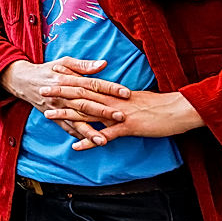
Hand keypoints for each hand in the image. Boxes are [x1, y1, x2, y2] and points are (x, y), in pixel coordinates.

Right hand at [0, 58, 129, 145]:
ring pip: (76, 120)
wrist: (22, 81)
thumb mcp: (63, 62)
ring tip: (104, 140)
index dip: (109, 88)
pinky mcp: (52, 116)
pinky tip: (89, 143)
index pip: (92, 84)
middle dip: (104, 111)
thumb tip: (104, 64)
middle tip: (122, 117)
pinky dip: (77, 135)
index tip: (126, 93)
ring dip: (89, 131)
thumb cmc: (47, 70)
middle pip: (86, 104)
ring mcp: (57, 107)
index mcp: (68, 80)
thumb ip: (84, 65)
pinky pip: (66, 127)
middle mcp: (63, 95)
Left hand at [50, 90, 203, 150]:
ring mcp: (119, 114)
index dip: (70, 79)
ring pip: (88, 112)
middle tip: (41, 89)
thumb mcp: (136, 98)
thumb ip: (119, 96)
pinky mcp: (128, 127)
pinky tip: (75, 146)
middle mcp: (114, 100)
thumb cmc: (161, 105)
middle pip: (82, 95)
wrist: (180, 110)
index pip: (88, 83)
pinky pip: (105, 135)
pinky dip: (89, 140)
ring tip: (47, 115)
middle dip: (60, 92)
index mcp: (115, 92)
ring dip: (66, 115)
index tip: (52, 74)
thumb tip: (109, 96)